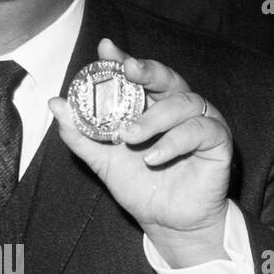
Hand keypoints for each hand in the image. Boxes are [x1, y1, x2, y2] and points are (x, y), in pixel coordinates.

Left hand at [49, 39, 231, 266]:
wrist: (167, 223)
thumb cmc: (141, 187)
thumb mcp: (103, 160)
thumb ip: (81, 134)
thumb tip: (55, 103)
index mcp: (150, 106)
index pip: (137, 75)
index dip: (122, 59)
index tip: (106, 50)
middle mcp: (177, 108)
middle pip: (166, 77)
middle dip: (146, 70)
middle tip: (127, 70)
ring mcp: (200, 122)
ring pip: (183, 102)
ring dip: (154, 117)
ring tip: (130, 137)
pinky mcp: (217, 141)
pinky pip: (201, 130)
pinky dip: (175, 141)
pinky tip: (153, 157)